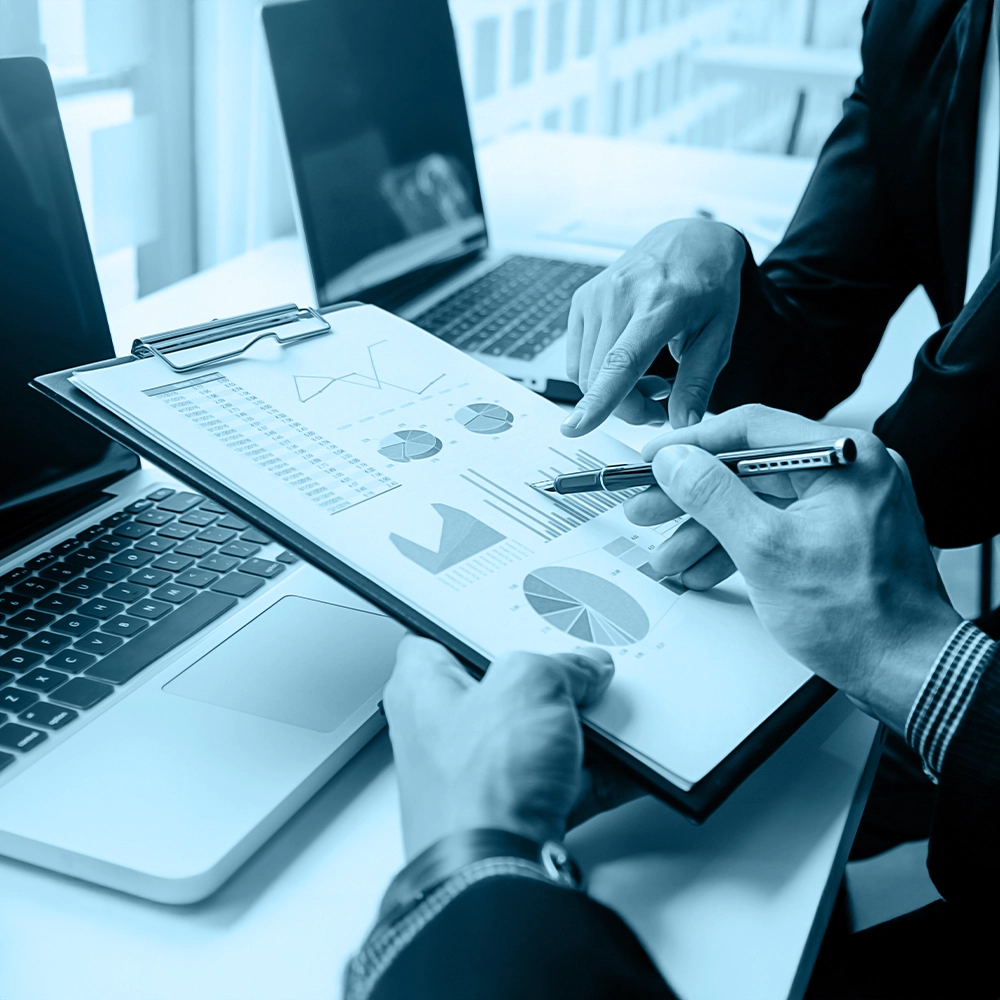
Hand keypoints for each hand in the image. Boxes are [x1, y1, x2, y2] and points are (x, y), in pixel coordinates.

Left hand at [383, 636, 614, 858]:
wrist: (496, 871)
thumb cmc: (478, 785)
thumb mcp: (528, 682)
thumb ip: (559, 663)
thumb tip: (582, 669)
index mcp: (422, 687)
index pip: (441, 635)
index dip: (480, 622)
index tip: (520, 614)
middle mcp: (444, 732)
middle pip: (503, 686)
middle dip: (549, 679)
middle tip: (580, 669)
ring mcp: (482, 775)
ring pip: (538, 735)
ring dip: (578, 727)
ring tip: (608, 715)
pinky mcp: (515, 812)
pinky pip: (563, 779)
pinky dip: (595, 771)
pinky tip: (624, 760)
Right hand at [561, 218, 744, 437]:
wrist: (689, 239)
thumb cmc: (708, 285)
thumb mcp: (719, 335)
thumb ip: (698, 383)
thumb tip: (683, 425)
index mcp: (660, 303)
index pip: (621, 360)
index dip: (599, 399)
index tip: (577, 427)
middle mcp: (620, 296)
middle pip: (600, 376)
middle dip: (626, 407)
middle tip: (659, 404)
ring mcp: (596, 296)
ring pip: (585, 372)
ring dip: (613, 392)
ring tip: (650, 379)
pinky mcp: (582, 301)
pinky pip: (578, 359)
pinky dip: (598, 375)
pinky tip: (627, 364)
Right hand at [628, 405, 961, 734]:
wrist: (906, 671)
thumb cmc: (862, 617)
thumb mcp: (766, 550)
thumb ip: (713, 496)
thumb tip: (676, 461)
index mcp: (845, 457)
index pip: (752, 428)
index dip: (692, 444)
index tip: (654, 458)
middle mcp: (849, 472)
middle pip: (749, 469)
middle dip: (692, 498)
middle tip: (649, 508)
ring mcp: (845, 504)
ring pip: (757, 503)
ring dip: (707, 530)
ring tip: (669, 555)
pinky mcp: (837, 535)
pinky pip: (775, 527)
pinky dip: (738, 547)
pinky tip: (703, 568)